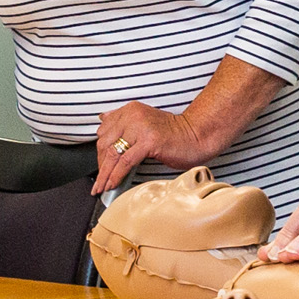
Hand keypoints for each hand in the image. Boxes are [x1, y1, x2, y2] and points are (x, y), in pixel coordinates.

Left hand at [91, 102, 212, 195]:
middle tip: (99, 182)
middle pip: (105, 143)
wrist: (199, 136)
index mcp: (131, 110)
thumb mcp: (145, 125)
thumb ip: (125, 125)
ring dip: (105, 174)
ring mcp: (140, 127)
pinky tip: (113, 184)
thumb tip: (103, 122)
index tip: (99, 167)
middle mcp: (133, 115)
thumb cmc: (176, 135)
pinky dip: (116, 175)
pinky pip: (125, 161)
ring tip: (102, 188)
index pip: (104, 131)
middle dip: (100, 166)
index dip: (99, 153)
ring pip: (113, 154)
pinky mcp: (148, 141)